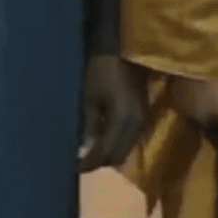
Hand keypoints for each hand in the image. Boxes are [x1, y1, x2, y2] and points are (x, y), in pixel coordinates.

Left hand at [79, 55, 146, 171]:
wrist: (121, 48)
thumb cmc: (100, 69)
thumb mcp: (89, 98)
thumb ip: (89, 127)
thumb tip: (83, 152)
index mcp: (124, 121)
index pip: (107, 152)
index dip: (90, 163)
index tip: (74, 169)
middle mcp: (138, 125)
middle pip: (118, 155)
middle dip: (99, 161)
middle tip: (79, 161)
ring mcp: (143, 120)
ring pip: (125, 148)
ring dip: (108, 153)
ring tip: (88, 152)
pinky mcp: (143, 114)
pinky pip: (130, 138)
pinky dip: (115, 142)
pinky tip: (101, 138)